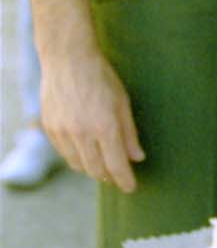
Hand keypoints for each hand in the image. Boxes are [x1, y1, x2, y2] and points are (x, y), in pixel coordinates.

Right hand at [39, 44, 143, 192]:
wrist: (68, 59)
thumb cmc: (101, 77)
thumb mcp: (122, 102)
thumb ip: (129, 133)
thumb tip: (137, 158)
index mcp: (104, 126)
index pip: (116, 165)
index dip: (125, 180)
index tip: (131, 188)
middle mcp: (82, 133)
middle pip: (96, 170)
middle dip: (110, 177)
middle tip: (119, 178)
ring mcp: (63, 132)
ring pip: (78, 165)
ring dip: (92, 170)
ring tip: (103, 167)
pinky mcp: (50, 129)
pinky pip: (64, 154)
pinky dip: (76, 158)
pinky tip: (85, 153)